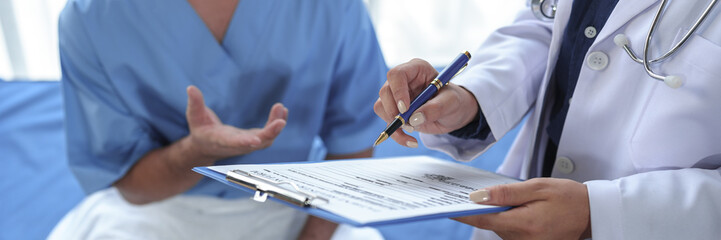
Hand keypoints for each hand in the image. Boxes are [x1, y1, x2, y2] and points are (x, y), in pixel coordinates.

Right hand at [185, 85, 286, 161]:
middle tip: (280, 121)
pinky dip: (276, 124)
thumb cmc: (200, 130)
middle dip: (269, 133)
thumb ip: (195, 103)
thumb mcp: (194, 116)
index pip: (233, 143)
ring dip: (276, 127)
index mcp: (220, 141)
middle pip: (256, 144)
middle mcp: (237, 145)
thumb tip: (191, 88)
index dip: (244, 142)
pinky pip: (268, 135)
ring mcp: (247, 144)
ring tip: (282, 108)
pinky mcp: (253, 140)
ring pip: (266, 140)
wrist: (207, 146)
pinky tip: (283, 111)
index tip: (256, 140)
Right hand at [374, 59, 478, 146]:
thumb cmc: (454, 101)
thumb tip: (414, 119)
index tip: (405, 109)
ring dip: (393, 123)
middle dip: (393, 110)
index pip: (397, 74)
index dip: (397, 91)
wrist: (453, 113)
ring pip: (381, 106)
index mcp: (417, 69)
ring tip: (413, 130)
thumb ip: (435, 108)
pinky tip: (410, 140)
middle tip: (408, 124)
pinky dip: (396, 134)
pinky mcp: (395, 110)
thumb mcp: (452, 103)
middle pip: (385, 91)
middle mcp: (403, 80)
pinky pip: (386, 121)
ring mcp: (396, 95)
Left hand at [454, 178, 591, 239]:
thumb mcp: (537, 188)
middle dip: (481, 209)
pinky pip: (509, 231)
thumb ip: (507, 193)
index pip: (483, 221)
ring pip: (499, 227)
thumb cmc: (568, 197)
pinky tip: (513, 207)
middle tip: (470, 192)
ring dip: (496, 213)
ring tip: (503, 197)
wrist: (592, 214)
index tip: (445, 206)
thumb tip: (478, 197)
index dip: (463, 213)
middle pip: (490, 224)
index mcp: (524, 225)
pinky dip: (506, 219)